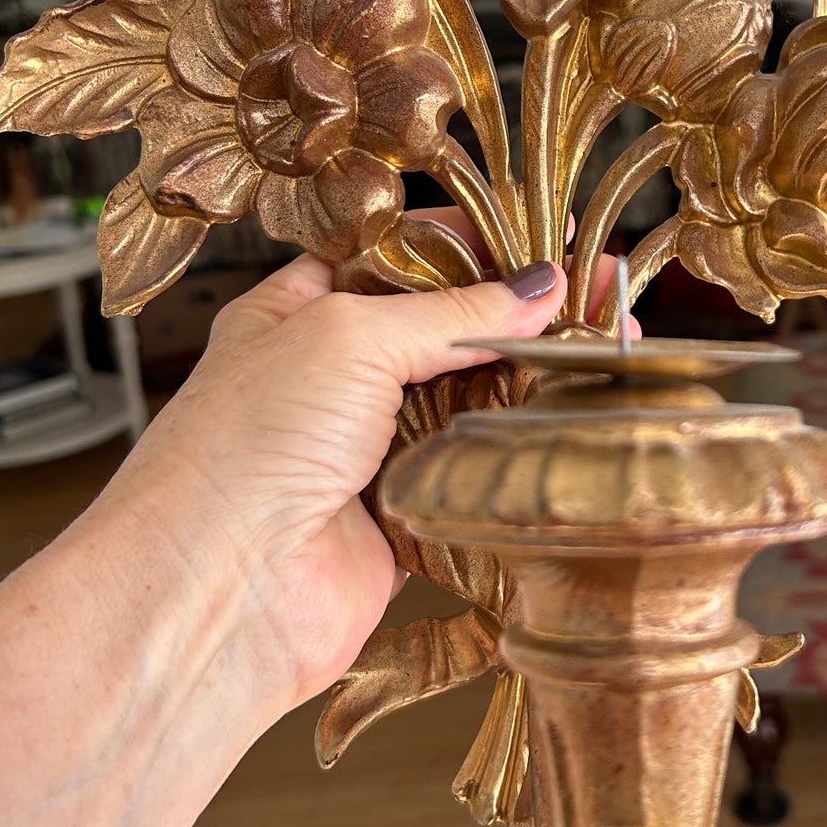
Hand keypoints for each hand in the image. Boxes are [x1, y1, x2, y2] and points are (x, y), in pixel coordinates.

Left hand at [96, 248, 621, 722]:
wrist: (220, 592)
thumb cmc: (245, 449)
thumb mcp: (349, 338)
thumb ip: (451, 312)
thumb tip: (538, 287)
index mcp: (298, 313)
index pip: (399, 258)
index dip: (472, 243)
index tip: (545, 234)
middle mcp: (332, 378)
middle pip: (445, 328)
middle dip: (519, 311)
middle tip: (600, 291)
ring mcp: (370, 450)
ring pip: (468, 400)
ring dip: (529, 379)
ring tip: (607, 349)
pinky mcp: (407, 516)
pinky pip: (476, 472)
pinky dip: (519, 453)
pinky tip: (572, 422)